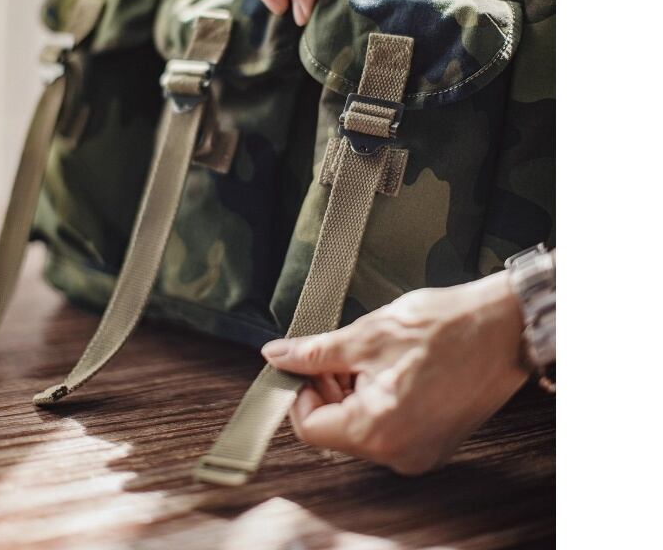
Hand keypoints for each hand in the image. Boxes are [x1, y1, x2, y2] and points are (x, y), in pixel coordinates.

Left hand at [262, 273, 527, 474]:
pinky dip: (377, 401)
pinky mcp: (434, 442)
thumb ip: (315, 352)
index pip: (310, 427)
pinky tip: (391, 368)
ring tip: (371, 356)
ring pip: (361, 428)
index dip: (300, 391)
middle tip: (341, 354)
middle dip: (329, 389)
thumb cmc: (445, 326)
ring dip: (353, 393)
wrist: (504, 327)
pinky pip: (388, 429)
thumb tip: (276, 357)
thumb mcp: (367, 334)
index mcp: (378, 431)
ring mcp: (420, 452)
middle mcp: (399, 454)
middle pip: (336, 430)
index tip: (308, 364)